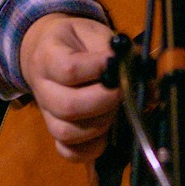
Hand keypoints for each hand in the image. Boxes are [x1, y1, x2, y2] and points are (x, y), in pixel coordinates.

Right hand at [19, 12, 121, 162]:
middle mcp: (42, 89)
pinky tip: (106, 133)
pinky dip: (90, 149)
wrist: (48, 51)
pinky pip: (68, 152)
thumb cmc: (77, 41)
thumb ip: (116, 52)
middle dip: (103, 101)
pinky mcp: (56, 134)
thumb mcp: (94, 33)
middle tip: (120, 90)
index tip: (114, 62)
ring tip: (114, 108)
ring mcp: (47, 115)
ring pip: (67, 132)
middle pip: (68, 106)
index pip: (68, 70)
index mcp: (48, 57)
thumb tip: (142, 77)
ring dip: (100, 124)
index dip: (96, 69)